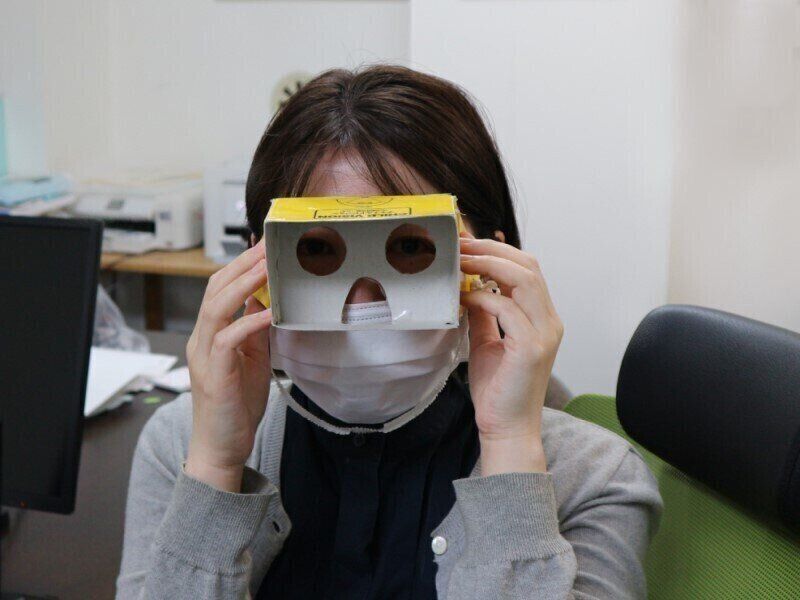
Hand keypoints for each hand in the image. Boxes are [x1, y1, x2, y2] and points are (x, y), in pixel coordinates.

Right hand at [185, 239, 272, 491]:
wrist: (222, 447)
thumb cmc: (236, 405)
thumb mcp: (251, 359)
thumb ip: (255, 331)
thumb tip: (267, 301)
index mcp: (211, 333)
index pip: (221, 287)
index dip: (241, 263)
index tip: (265, 244)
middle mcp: (202, 339)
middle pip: (215, 288)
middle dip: (243, 263)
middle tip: (269, 243)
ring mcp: (205, 356)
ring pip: (216, 306)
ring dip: (243, 283)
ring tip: (268, 265)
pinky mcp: (215, 374)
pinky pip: (227, 339)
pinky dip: (248, 322)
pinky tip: (269, 312)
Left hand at [458, 231, 563, 474]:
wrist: (507, 428)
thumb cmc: (498, 389)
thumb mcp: (487, 342)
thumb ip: (484, 314)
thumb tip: (466, 288)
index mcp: (542, 317)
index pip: (527, 269)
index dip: (497, 251)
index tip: (466, 243)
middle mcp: (549, 321)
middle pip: (528, 266)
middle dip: (491, 250)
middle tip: (460, 246)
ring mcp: (544, 333)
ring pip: (525, 279)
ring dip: (489, 266)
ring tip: (461, 263)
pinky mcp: (531, 348)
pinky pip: (508, 309)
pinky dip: (484, 298)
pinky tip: (464, 299)